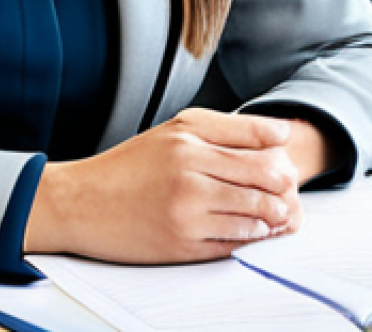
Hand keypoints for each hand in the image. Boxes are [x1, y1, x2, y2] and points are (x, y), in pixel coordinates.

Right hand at [24, 108, 301, 263]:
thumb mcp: (171, 133)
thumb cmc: (128, 167)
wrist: (82, 201)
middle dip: (284, 185)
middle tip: (289, 190)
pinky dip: (253, 237)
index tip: (286, 154)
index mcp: (186, 135)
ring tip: (278, 214)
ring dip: (275, 215)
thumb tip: (279, 136)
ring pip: (256, 212)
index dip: (279, 148)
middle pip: (264, 176)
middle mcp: (189, 168)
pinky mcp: (183, 242)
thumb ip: (222, 130)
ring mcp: (187, 208)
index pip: (255, 137)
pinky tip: (254, 231)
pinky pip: (236, 241)